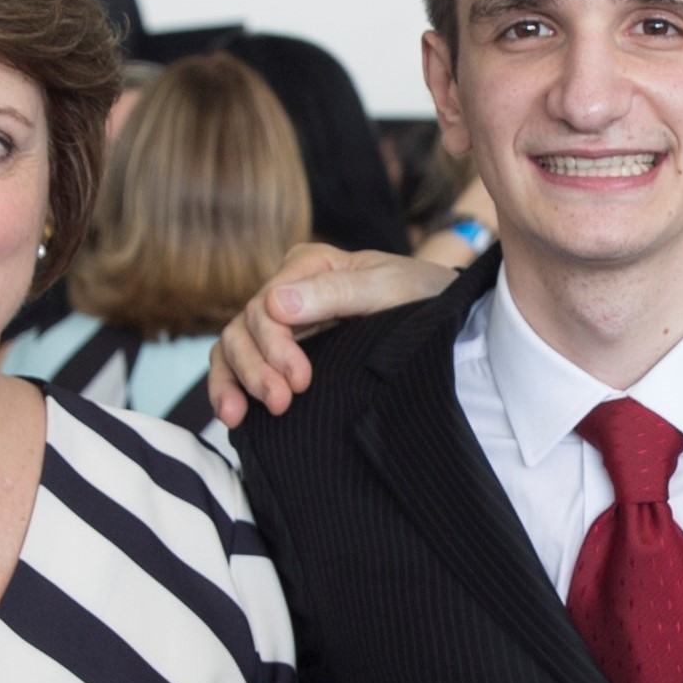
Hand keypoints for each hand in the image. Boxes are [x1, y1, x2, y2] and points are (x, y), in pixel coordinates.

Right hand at [204, 243, 461, 424]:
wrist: (450, 320)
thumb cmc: (424, 296)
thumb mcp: (388, 289)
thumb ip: (335, 294)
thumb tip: (275, 305)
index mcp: (309, 266)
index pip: (266, 305)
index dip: (273, 344)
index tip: (298, 380)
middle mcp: (288, 291)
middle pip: (244, 328)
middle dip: (255, 368)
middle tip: (281, 403)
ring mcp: (283, 323)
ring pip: (235, 348)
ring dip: (235, 381)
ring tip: (237, 417)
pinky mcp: (286, 353)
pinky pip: (244, 367)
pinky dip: (232, 388)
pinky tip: (234, 415)